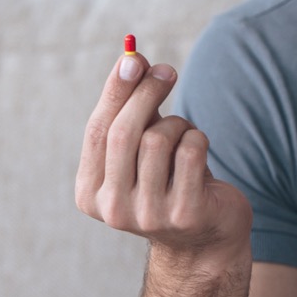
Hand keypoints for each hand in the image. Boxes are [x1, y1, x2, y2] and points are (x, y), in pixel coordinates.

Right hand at [75, 50, 251, 269]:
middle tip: (168, 71)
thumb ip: (133, 110)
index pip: (97, 131)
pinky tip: (200, 151)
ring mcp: (148, 215)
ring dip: (179, 124)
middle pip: (124, 133)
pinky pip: (191, 151)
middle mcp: (113, 209)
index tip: (134, 57)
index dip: (116, 90)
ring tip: (185, 136)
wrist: (206, 238)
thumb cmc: (170, 182)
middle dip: (147, 93)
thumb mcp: (143, 150)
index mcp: (90, 193)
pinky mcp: (185, 214)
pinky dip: (198, 138)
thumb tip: (133, 58)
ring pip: (160, 139)